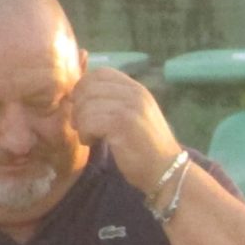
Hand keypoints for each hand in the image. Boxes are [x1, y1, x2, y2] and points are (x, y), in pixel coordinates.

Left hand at [69, 65, 182, 196]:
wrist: (166, 171)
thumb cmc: (147, 147)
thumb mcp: (135, 115)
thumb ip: (117, 101)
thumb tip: (81, 93)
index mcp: (138, 89)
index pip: (102, 73)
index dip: (84, 86)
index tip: (82, 105)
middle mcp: (135, 94)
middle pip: (90, 87)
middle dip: (78, 105)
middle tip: (80, 124)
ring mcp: (130, 108)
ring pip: (86, 105)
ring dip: (81, 123)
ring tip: (89, 136)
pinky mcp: (122, 124)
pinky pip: (89, 121)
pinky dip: (85, 133)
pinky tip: (92, 142)